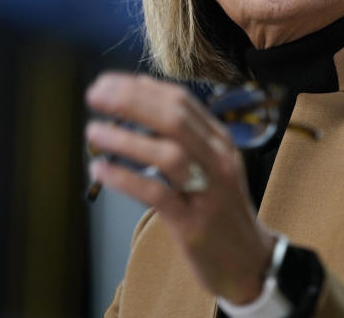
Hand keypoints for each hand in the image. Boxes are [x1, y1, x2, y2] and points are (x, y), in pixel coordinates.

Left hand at [85, 72, 276, 303]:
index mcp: (220, 141)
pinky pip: (158, 195)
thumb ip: (183, 139)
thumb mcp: (211, 165)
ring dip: (127, 139)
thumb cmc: (220, 209)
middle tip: (94, 95)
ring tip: (93, 132)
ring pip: (168, 154)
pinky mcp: (194, 224)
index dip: (141, 88)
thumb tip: (136, 107)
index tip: (108, 83)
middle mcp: (218, 160)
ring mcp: (209, 192)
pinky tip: (100, 171)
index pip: (182, 102)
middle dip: (132, 102)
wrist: (250, 261)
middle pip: (175, 120)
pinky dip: (126, 179)